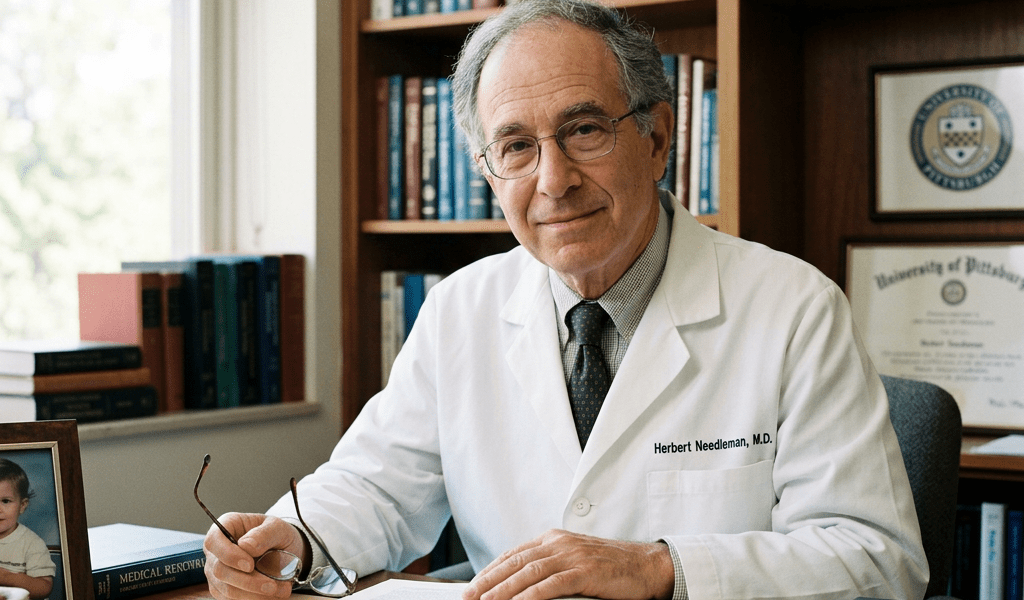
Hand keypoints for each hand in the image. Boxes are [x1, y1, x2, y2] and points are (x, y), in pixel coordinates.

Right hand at [204, 513, 307, 599]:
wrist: (283, 549)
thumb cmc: (276, 534)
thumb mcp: (277, 527)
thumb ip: (263, 534)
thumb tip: (246, 546)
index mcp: (226, 526)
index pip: (213, 541)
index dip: (228, 555)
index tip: (249, 565)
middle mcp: (216, 551)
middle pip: (220, 570)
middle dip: (247, 581)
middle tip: (271, 585)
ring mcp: (218, 572)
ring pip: (227, 589)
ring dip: (254, 594)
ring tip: (279, 591)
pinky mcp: (224, 589)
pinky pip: (234, 599)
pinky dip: (254, 599)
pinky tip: (272, 596)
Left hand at [461, 529, 673, 599]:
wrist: (647, 566)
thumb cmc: (612, 567)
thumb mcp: (575, 560)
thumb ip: (550, 567)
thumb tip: (521, 584)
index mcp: (554, 538)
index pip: (514, 554)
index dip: (491, 570)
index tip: (473, 585)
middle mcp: (560, 543)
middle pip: (515, 562)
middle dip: (488, 580)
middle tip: (469, 596)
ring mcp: (572, 555)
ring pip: (528, 572)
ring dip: (502, 589)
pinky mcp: (585, 571)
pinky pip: (552, 584)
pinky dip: (530, 595)